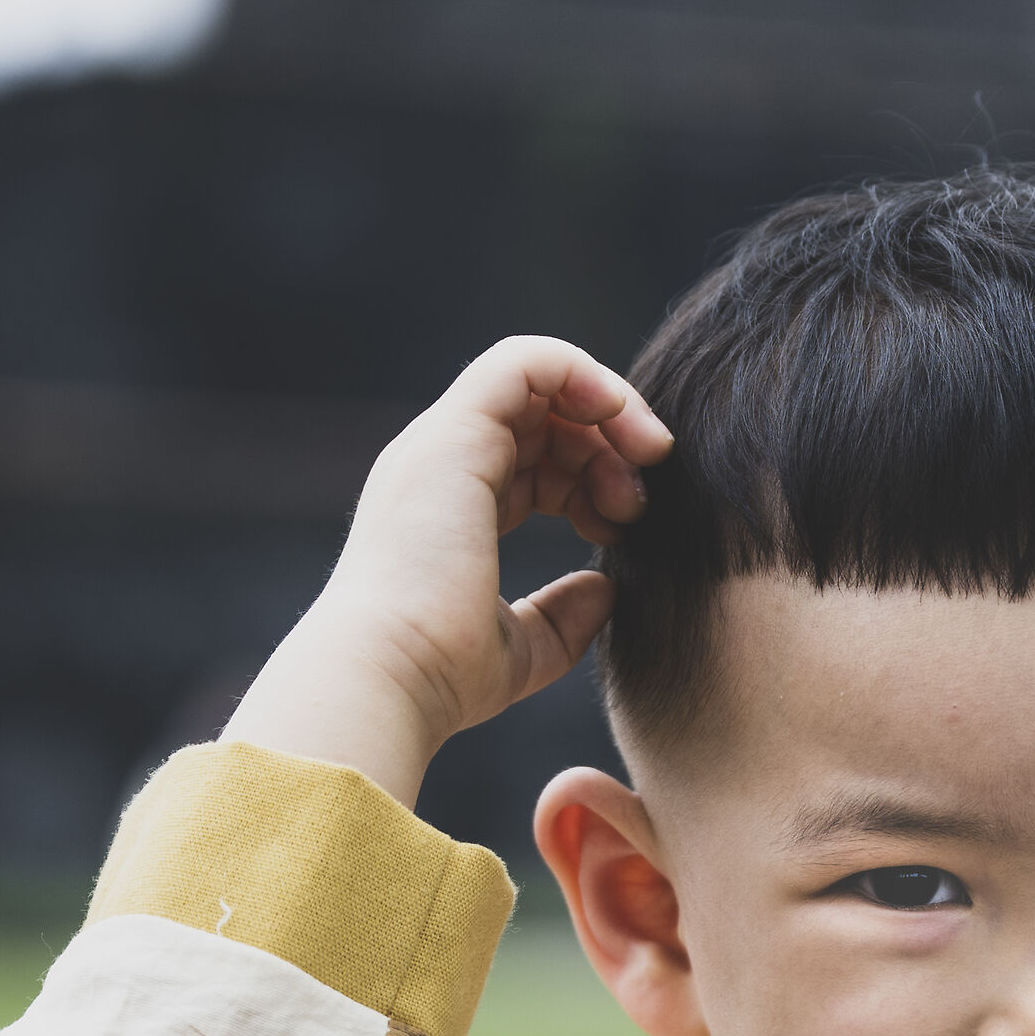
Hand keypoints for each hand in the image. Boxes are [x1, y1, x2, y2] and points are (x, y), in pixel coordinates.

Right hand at [224, 338, 670, 805]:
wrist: (391, 675)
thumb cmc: (442, 674)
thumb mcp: (523, 650)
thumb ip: (563, 617)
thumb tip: (605, 590)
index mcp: (450, 507)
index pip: (531, 461)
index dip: (589, 479)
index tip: (623, 527)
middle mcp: (442, 465)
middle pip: (542, 418)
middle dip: (607, 447)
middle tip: (639, 505)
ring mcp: (444, 443)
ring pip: (540, 381)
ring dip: (608, 413)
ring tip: (643, 467)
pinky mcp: (457, 432)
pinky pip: (528, 361)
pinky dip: (586, 375)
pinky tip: (622, 422)